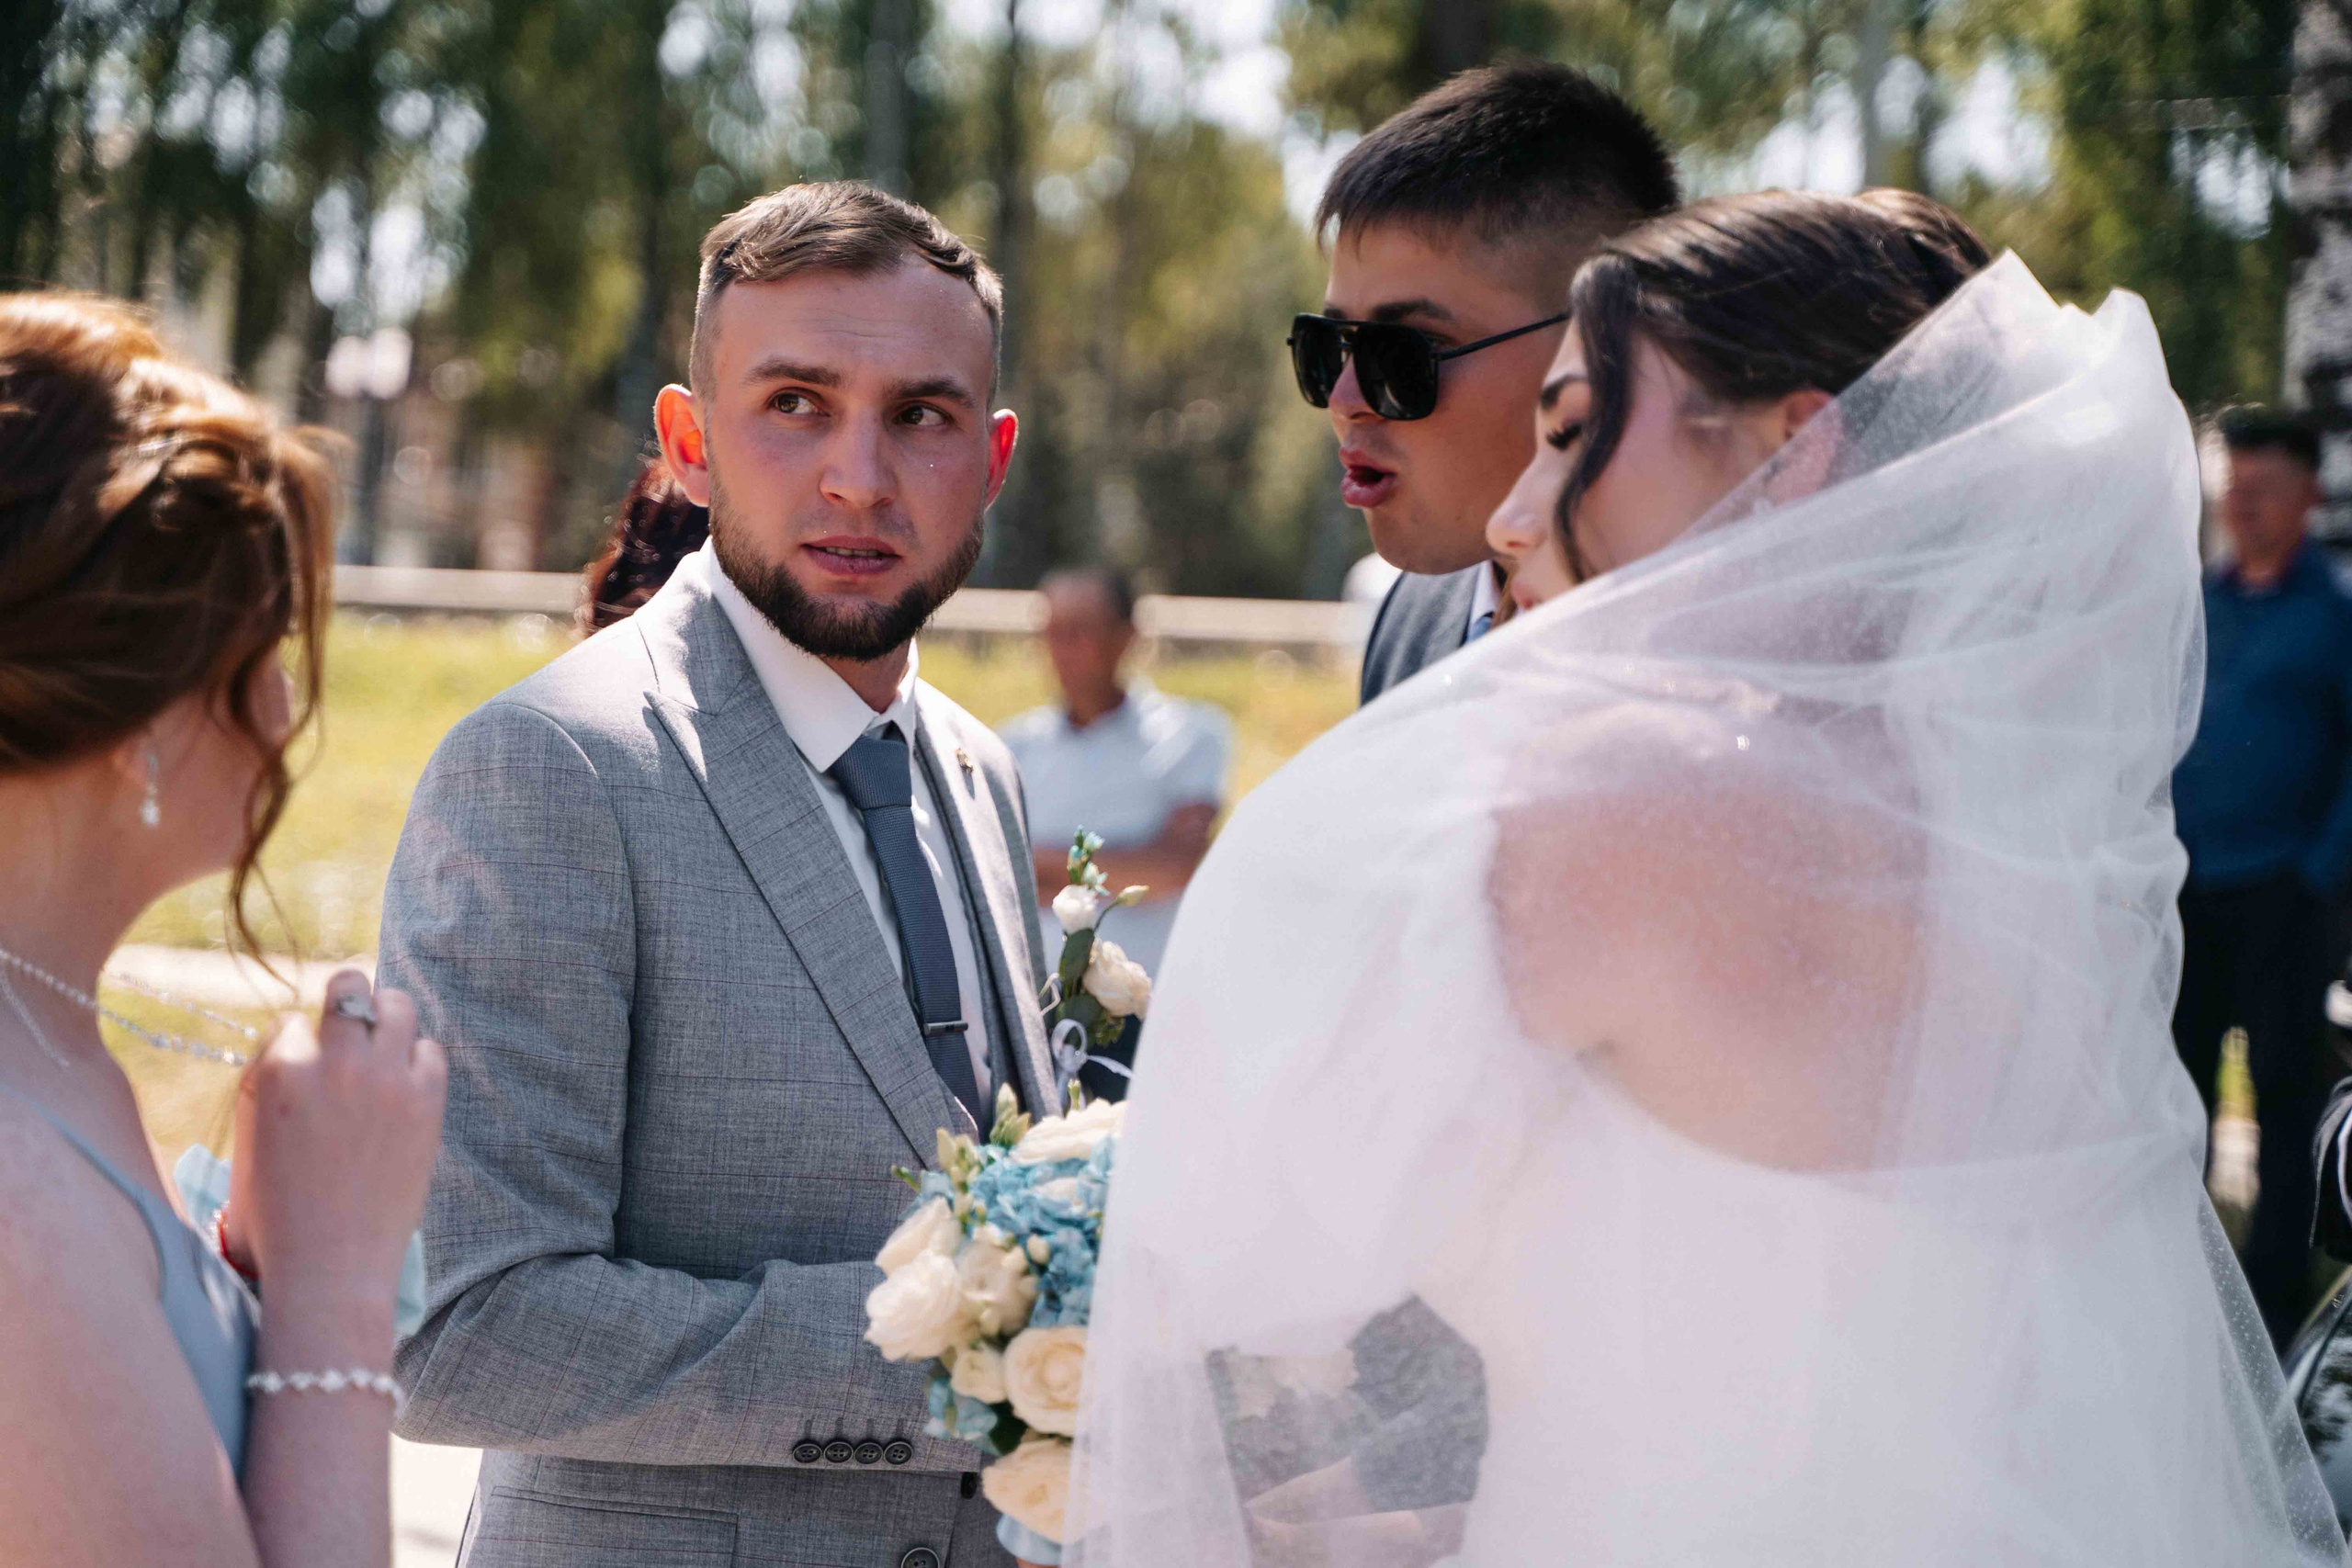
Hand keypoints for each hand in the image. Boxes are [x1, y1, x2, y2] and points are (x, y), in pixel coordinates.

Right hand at [227, 971, 445, 1312]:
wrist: (328, 1269)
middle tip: (354, 1022)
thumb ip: (273, 1082)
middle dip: (348, 1000)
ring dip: (390, 1018)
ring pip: (397, 1005)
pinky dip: (419, 1062)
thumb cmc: (279, 1213)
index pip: (293, 1020)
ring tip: (386, 1043)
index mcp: (278, 1070)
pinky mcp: (427, 1100)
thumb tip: (301, 1034)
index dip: (303, 1043)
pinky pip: (431, 1051)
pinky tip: (407, 1086)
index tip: (310, 1065)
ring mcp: (384, 1078)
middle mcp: (331, 1062)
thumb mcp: (253, 1136)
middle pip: (348, 986)